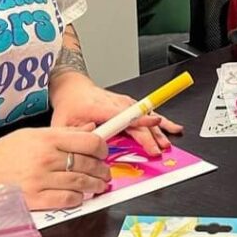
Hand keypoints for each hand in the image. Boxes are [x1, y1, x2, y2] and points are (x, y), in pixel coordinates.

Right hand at [0, 126, 112, 210]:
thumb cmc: (1, 153)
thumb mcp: (31, 134)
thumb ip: (63, 133)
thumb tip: (90, 128)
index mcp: (47, 138)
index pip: (89, 141)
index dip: (102, 148)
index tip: (103, 152)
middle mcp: (47, 157)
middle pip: (89, 163)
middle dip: (102, 169)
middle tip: (104, 171)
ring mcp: (41, 179)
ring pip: (82, 182)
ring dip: (95, 185)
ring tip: (98, 185)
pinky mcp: (36, 199)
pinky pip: (67, 199)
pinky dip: (78, 199)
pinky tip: (79, 196)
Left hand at [50, 78, 182, 155]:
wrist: (73, 87)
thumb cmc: (70, 104)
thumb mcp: (64, 123)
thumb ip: (75, 136)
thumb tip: (89, 147)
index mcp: (102, 107)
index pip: (125, 115)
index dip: (139, 122)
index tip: (151, 127)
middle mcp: (117, 104)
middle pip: (140, 119)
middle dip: (152, 135)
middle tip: (158, 149)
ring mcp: (125, 103)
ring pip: (147, 115)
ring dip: (159, 129)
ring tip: (168, 141)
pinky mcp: (129, 105)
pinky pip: (148, 114)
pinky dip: (161, 122)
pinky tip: (172, 128)